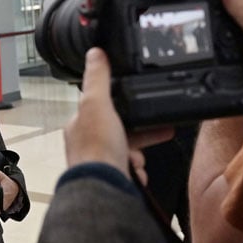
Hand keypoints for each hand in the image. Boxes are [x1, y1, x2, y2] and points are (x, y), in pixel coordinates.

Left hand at [64, 48, 172, 180]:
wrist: (102, 189)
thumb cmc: (97, 149)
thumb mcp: (97, 104)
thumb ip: (98, 78)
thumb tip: (95, 53)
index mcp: (80, 125)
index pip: (104, 107)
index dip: (124, 104)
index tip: (144, 103)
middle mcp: (86, 144)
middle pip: (120, 131)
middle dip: (140, 134)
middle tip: (163, 130)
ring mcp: (98, 163)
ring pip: (127, 152)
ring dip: (137, 155)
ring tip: (139, 159)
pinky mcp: (110, 179)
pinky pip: (129, 172)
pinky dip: (136, 172)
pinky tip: (137, 173)